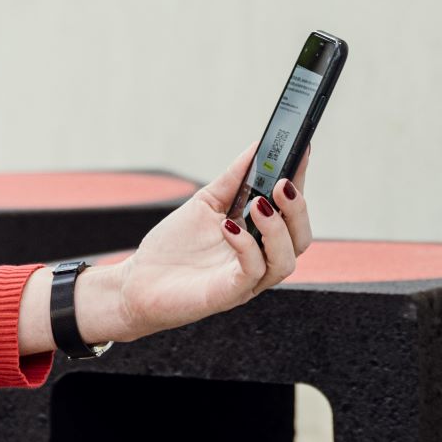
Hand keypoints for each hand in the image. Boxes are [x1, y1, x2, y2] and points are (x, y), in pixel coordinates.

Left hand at [106, 144, 314, 341]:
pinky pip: (253, 271)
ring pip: (286, 260)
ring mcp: (248, 280)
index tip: (301, 149)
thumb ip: (232, 180)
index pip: (291, 210)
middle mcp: (260, 260)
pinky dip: (246, 245)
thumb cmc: (173, 247)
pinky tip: (229, 226)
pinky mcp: (229, 293)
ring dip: (277, 229)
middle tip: (282, 184)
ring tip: (260, 204)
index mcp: (259, 237)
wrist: (139, 283)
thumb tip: (256, 148)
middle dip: (297, 209)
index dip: (300, 181)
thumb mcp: (205, 204)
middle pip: (300, 238)